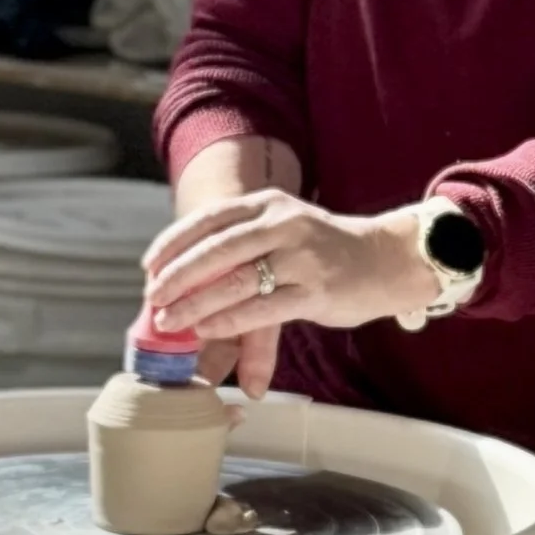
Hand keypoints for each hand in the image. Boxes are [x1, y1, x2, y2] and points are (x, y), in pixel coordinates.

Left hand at [140, 191, 436, 399]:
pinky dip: (229, 320)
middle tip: (152, 298)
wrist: (385, 259)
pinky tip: (207, 329)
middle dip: (178, 275)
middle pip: (218, 248)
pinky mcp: (315, 289)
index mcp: (269, 205)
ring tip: (169, 321)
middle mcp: (283, 224)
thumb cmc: (324, 250)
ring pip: (236, 280)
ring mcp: (301, 256)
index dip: (175, 242)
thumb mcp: (284, 230)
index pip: (211, 219)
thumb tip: (188, 274)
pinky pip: (263, 308)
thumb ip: (243, 243)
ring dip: (196, 303)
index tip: (148, 265)